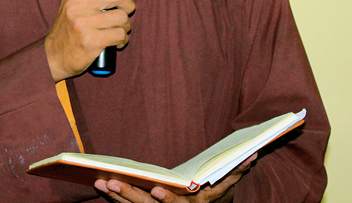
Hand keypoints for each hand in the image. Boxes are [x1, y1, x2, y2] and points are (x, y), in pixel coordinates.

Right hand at [45, 0, 134, 81]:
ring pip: (122, 17)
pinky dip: (123, 40)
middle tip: (124, 13)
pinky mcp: (92, 41)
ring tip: (119, 30)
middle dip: (128, 5)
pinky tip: (117, 43)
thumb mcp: (72, 5)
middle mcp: (78, 5)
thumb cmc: (66, 31)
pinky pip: (120, 35)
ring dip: (126, 26)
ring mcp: (84, 23)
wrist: (52, 57)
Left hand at [94, 154, 256, 202]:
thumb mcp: (225, 186)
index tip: (155, 189)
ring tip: (100, 182)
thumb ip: (236, 171)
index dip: (166, 199)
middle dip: (129, 196)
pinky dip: (112, 197)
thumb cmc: (211, 196)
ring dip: (116, 196)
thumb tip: (253, 153)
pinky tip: (99, 183)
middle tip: (111, 183)